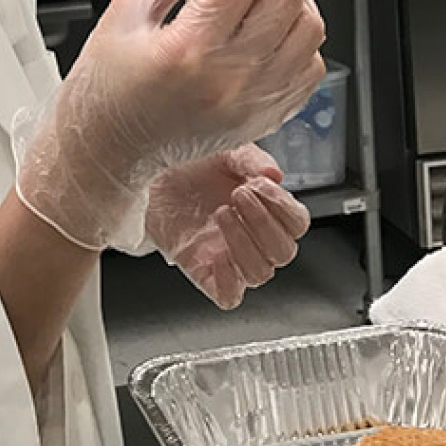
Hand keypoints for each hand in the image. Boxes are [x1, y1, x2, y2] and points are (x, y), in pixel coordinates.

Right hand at [14, 0, 324, 249]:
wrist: (110, 149)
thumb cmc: (107, 84)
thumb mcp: (129, 9)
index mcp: (188, 49)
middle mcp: (230, 79)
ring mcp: (254, 103)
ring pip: (308, 26)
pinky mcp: (266, 116)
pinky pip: (309, 63)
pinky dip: (297, 32)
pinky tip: (266, 22)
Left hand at [145, 146, 309, 308]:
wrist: (148, 169)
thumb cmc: (189, 162)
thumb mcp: (225, 150)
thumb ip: (252, 160)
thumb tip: (275, 175)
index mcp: (263, 207)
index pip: (297, 223)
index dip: (285, 208)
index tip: (261, 185)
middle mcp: (250, 235)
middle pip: (283, 252)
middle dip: (263, 222)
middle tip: (238, 195)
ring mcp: (228, 256)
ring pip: (260, 273)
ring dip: (244, 243)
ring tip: (221, 212)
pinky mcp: (203, 271)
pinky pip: (229, 296)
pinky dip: (230, 282)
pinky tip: (218, 254)